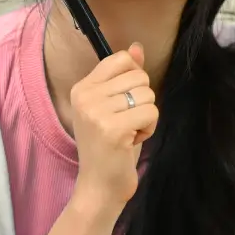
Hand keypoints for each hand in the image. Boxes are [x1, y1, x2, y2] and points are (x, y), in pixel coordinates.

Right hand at [69, 43, 158, 216]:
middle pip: (139, 77)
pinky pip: (151, 112)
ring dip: (146, 116)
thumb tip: (137, 47)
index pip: (122, 59)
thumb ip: (125, 76)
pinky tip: (132, 141)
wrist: (99, 186)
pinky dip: (149, 128)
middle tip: (125, 124)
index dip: (135, 80)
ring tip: (128, 133)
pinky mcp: (113, 128)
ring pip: (147, 95)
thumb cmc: (110, 147)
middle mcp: (85, 96)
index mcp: (82, 88)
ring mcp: (97, 112)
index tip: (124, 103)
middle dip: (142, 102)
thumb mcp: (115, 107)